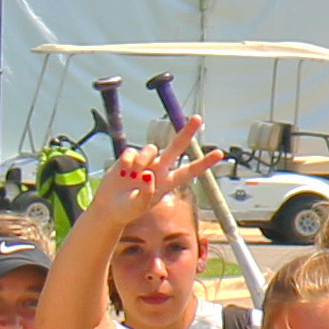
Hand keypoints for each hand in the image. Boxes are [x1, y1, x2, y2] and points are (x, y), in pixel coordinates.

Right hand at [89, 117, 223, 227]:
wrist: (110, 207)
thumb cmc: (127, 210)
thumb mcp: (138, 207)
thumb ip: (146, 193)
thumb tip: (148, 175)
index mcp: (167, 183)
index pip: (189, 172)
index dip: (203, 163)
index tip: (219, 154)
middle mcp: (160, 170)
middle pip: (176, 147)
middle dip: (187, 132)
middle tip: (198, 118)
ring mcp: (146, 162)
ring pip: (151, 149)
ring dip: (144, 159)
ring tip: (132, 175)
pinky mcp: (130, 157)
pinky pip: (132, 152)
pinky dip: (128, 161)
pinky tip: (123, 171)